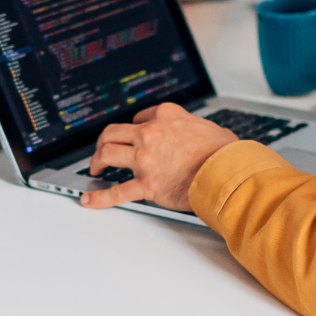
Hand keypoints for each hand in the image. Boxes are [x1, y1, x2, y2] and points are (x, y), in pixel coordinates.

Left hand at [79, 104, 239, 211]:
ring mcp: (145, 159)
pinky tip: (88, 199)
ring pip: (108, 154)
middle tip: (102, 150)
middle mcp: (150, 134)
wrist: (227, 172)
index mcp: (165, 116)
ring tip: (94, 169)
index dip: (135, 127)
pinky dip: (99, 197)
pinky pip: (117, 191)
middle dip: (104, 141)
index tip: (133, 135)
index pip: (140, 117)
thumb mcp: (208, 126)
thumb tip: (200, 134)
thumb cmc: (224, 153)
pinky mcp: (146, 184)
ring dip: (97, 161)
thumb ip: (194, 128)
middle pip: (113, 132)